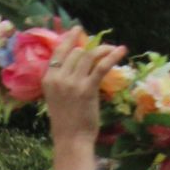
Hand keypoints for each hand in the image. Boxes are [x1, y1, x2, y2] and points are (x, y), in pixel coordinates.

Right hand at [42, 28, 126, 164]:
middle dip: (90, 47)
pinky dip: (112, 56)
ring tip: (112, 49)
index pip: (58, 52)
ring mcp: (72, 83)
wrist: (71, 139)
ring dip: (103, 49)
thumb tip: (76, 64)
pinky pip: (101, 66)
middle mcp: (58, 78)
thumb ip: (62, 81)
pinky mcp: (88, 88)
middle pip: (76, 52)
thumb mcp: (56, 97)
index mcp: (48, 79)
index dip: (69, 38)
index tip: (77, 30)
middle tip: (101, 46)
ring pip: (89, 55)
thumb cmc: (65, 121)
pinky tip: (121, 50)